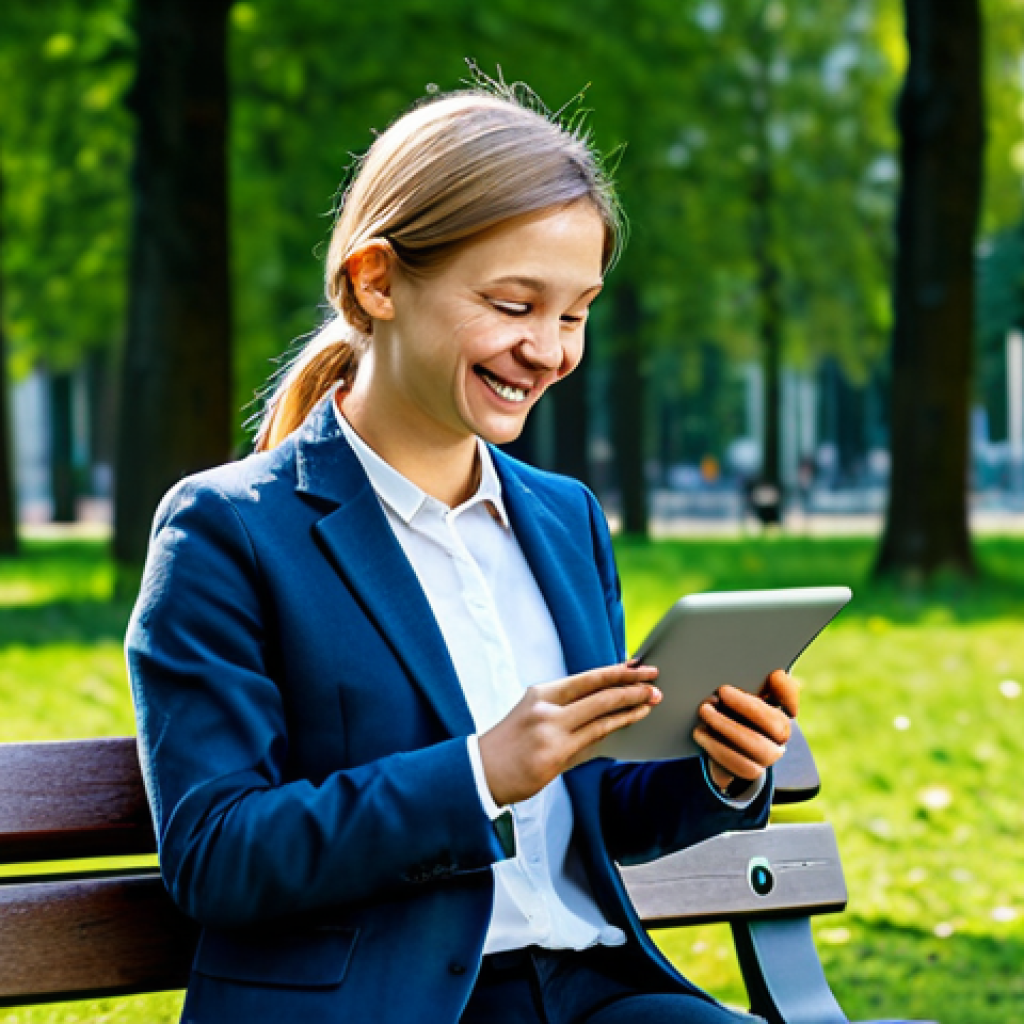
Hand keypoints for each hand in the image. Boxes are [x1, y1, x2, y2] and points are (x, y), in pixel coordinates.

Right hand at [479, 662, 660, 805]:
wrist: (481, 772)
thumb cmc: (510, 747)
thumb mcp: (534, 717)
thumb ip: (566, 711)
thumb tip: (605, 707)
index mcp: (541, 693)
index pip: (586, 677)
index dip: (614, 670)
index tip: (637, 664)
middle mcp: (546, 707)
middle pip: (597, 689)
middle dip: (629, 681)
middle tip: (653, 676)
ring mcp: (551, 730)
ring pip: (601, 710)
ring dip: (631, 702)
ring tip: (652, 697)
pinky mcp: (556, 754)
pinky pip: (596, 736)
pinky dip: (619, 723)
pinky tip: (634, 717)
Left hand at [693, 669, 799, 791]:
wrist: (718, 741)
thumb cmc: (729, 708)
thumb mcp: (737, 691)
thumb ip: (751, 677)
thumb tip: (771, 673)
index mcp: (779, 707)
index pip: (790, 696)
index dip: (787, 690)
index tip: (771, 676)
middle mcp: (781, 734)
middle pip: (777, 725)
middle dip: (747, 707)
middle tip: (720, 691)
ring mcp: (769, 755)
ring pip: (759, 748)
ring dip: (728, 728)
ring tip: (705, 712)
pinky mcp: (752, 771)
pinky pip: (742, 767)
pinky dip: (718, 749)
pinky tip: (701, 733)